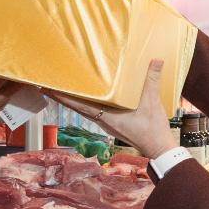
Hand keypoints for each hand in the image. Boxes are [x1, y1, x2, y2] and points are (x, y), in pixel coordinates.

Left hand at [45, 59, 172, 157]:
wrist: (159, 148)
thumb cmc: (153, 130)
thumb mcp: (153, 103)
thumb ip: (152, 80)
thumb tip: (157, 60)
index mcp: (107, 117)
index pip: (80, 106)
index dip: (64, 97)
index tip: (49, 89)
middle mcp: (104, 121)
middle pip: (78, 108)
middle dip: (64, 97)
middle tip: (49, 86)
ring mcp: (108, 124)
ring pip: (86, 110)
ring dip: (74, 101)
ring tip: (64, 89)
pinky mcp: (114, 124)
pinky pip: (96, 112)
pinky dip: (87, 104)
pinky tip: (88, 98)